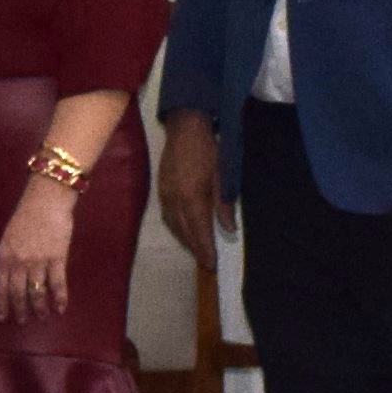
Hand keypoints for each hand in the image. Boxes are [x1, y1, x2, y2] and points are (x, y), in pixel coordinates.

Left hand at [0, 172, 82, 325]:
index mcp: (4, 255)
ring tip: (42, 317)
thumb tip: (11, 276)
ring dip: (39, 308)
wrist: (47, 200)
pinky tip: (60, 308)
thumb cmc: (27, 215)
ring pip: (37, 292)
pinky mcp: (57, 258)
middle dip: (20, 310)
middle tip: (23, 321)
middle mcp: (19, 262)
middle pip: (17, 293)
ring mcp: (38, 261)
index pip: (0, 286)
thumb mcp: (9, 236)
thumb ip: (9, 256)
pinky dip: (59, 298)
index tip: (2, 317)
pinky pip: (57, 284)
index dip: (1, 303)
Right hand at [159, 111, 222, 259]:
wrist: (185, 128)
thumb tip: (230, 229)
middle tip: (206, 262)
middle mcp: (175, 200)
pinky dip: (176, 228)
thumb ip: (224, 205)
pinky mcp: (161, 189)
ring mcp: (165, 195)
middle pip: (184, 232)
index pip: (199, 231)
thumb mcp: (223, 176)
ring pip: (173, 226)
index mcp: (192, 198)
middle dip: (195, 248)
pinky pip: (167, 216)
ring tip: (196, 249)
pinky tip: (183, 230)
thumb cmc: (208, 150)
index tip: (212, 264)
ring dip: (185, 240)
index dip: (205, 249)